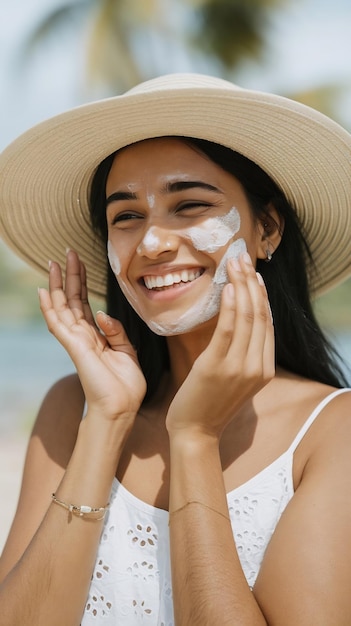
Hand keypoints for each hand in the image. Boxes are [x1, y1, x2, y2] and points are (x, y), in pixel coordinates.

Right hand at [38, 250, 145, 421]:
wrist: (121, 408)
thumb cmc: (125, 385)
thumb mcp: (127, 351)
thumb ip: (116, 330)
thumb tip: (101, 312)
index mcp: (95, 336)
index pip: (84, 303)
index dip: (81, 281)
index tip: (79, 260)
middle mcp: (82, 336)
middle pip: (72, 300)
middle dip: (69, 275)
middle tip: (66, 252)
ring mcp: (76, 341)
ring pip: (62, 307)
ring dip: (57, 285)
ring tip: (53, 263)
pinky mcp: (75, 347)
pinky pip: (58, 324)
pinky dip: (50, 307)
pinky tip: (44, 291)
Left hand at [166, 253, 274, 438]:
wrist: (196, 431)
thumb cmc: (210, 401)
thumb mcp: (234, 376)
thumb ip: (243, 352)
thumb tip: (238, 320)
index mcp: (264, 369)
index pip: (267, 323)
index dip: (261, 295)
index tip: (253, 274)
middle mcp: (258, 367)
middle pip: (260, 315)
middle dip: (252, 282)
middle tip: (242, 258)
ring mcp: (239, 367)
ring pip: (246, 317)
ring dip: (241, 286)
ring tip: (234, 264)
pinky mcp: (217, 366)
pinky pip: (227, 329)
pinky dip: (229, 305)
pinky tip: (227, 288)